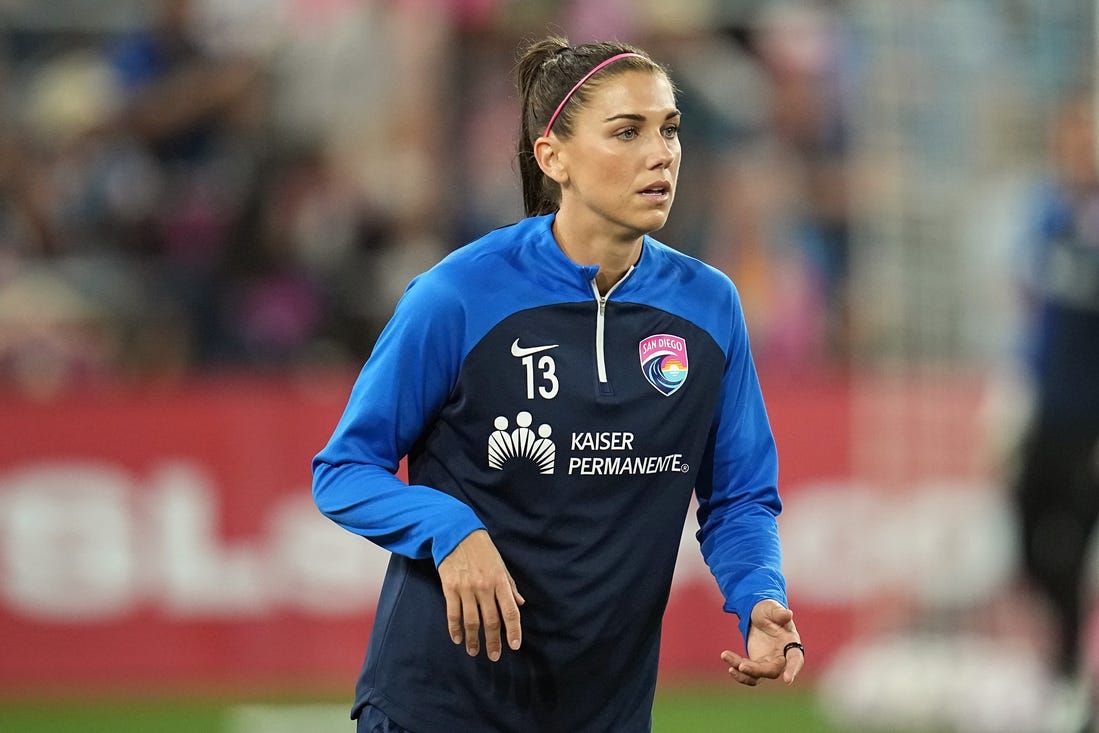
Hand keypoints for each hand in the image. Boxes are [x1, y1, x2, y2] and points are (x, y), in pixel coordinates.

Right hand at [437, 529, 524, 660]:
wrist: (457, 533)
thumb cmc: (483, 550)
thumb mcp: (501, 565)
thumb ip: (510, 586)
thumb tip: (520, 604)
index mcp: (500, 581)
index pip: (510, 611)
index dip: (513, 630)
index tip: (515, 645)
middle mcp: (484, 587)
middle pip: (491, 621)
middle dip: (493, 641)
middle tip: (494, 656)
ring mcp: (466, 588)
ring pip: (471, 621)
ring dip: (473, 639)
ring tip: (474, 651)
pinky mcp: (450, 587)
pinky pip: (453, 613)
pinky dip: (455, 628)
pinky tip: (457, 638)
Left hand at [721, 600, 803, 685]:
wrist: (756, 615)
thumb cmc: (768, 611)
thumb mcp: (771, 608)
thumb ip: (779, 613)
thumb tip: (788, 614)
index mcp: (791, 644)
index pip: (795, 659)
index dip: (792, 669)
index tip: (787, 680)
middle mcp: (782, 658)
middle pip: (773, 671)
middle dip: (757, 670)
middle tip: (741, 666)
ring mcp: (769, 664)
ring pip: (758, 676)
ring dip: (742, 672)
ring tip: (725, 655)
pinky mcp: (757, 666)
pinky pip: (748, 675)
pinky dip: (738, 672)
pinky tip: (727, 659)